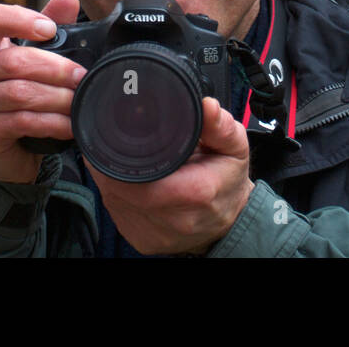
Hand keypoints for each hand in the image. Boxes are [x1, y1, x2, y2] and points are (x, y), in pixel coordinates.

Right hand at [0, 0, 83, 184]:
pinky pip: (22, 121)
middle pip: (14, 61)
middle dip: (55, 68)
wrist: (6, 147)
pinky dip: (52, 122)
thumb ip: (49, 25)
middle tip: (81, 75)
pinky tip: (70, 124)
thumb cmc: (21, 92)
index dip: (18, 19)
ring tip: (78, 100)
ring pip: (20, 93)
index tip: (49, 29)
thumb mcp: (35, 56)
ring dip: (56, 97)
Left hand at [87, 96, 254, 255]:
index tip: (120, 137)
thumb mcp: (234, 148)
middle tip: (123, 144)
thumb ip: (219, 125)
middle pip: (120, 187)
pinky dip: (118, 195)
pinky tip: (132, 184)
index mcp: (193, 193)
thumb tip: (207, 105)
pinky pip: (117, 212)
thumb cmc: (228, 182)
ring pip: (114, 199)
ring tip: (131, 162)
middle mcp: (172, 219)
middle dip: (114, 163)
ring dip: (114, 178)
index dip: (120, 156)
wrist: (229, 221)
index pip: (139, 176)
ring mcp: (154, 235)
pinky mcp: (142, 242)